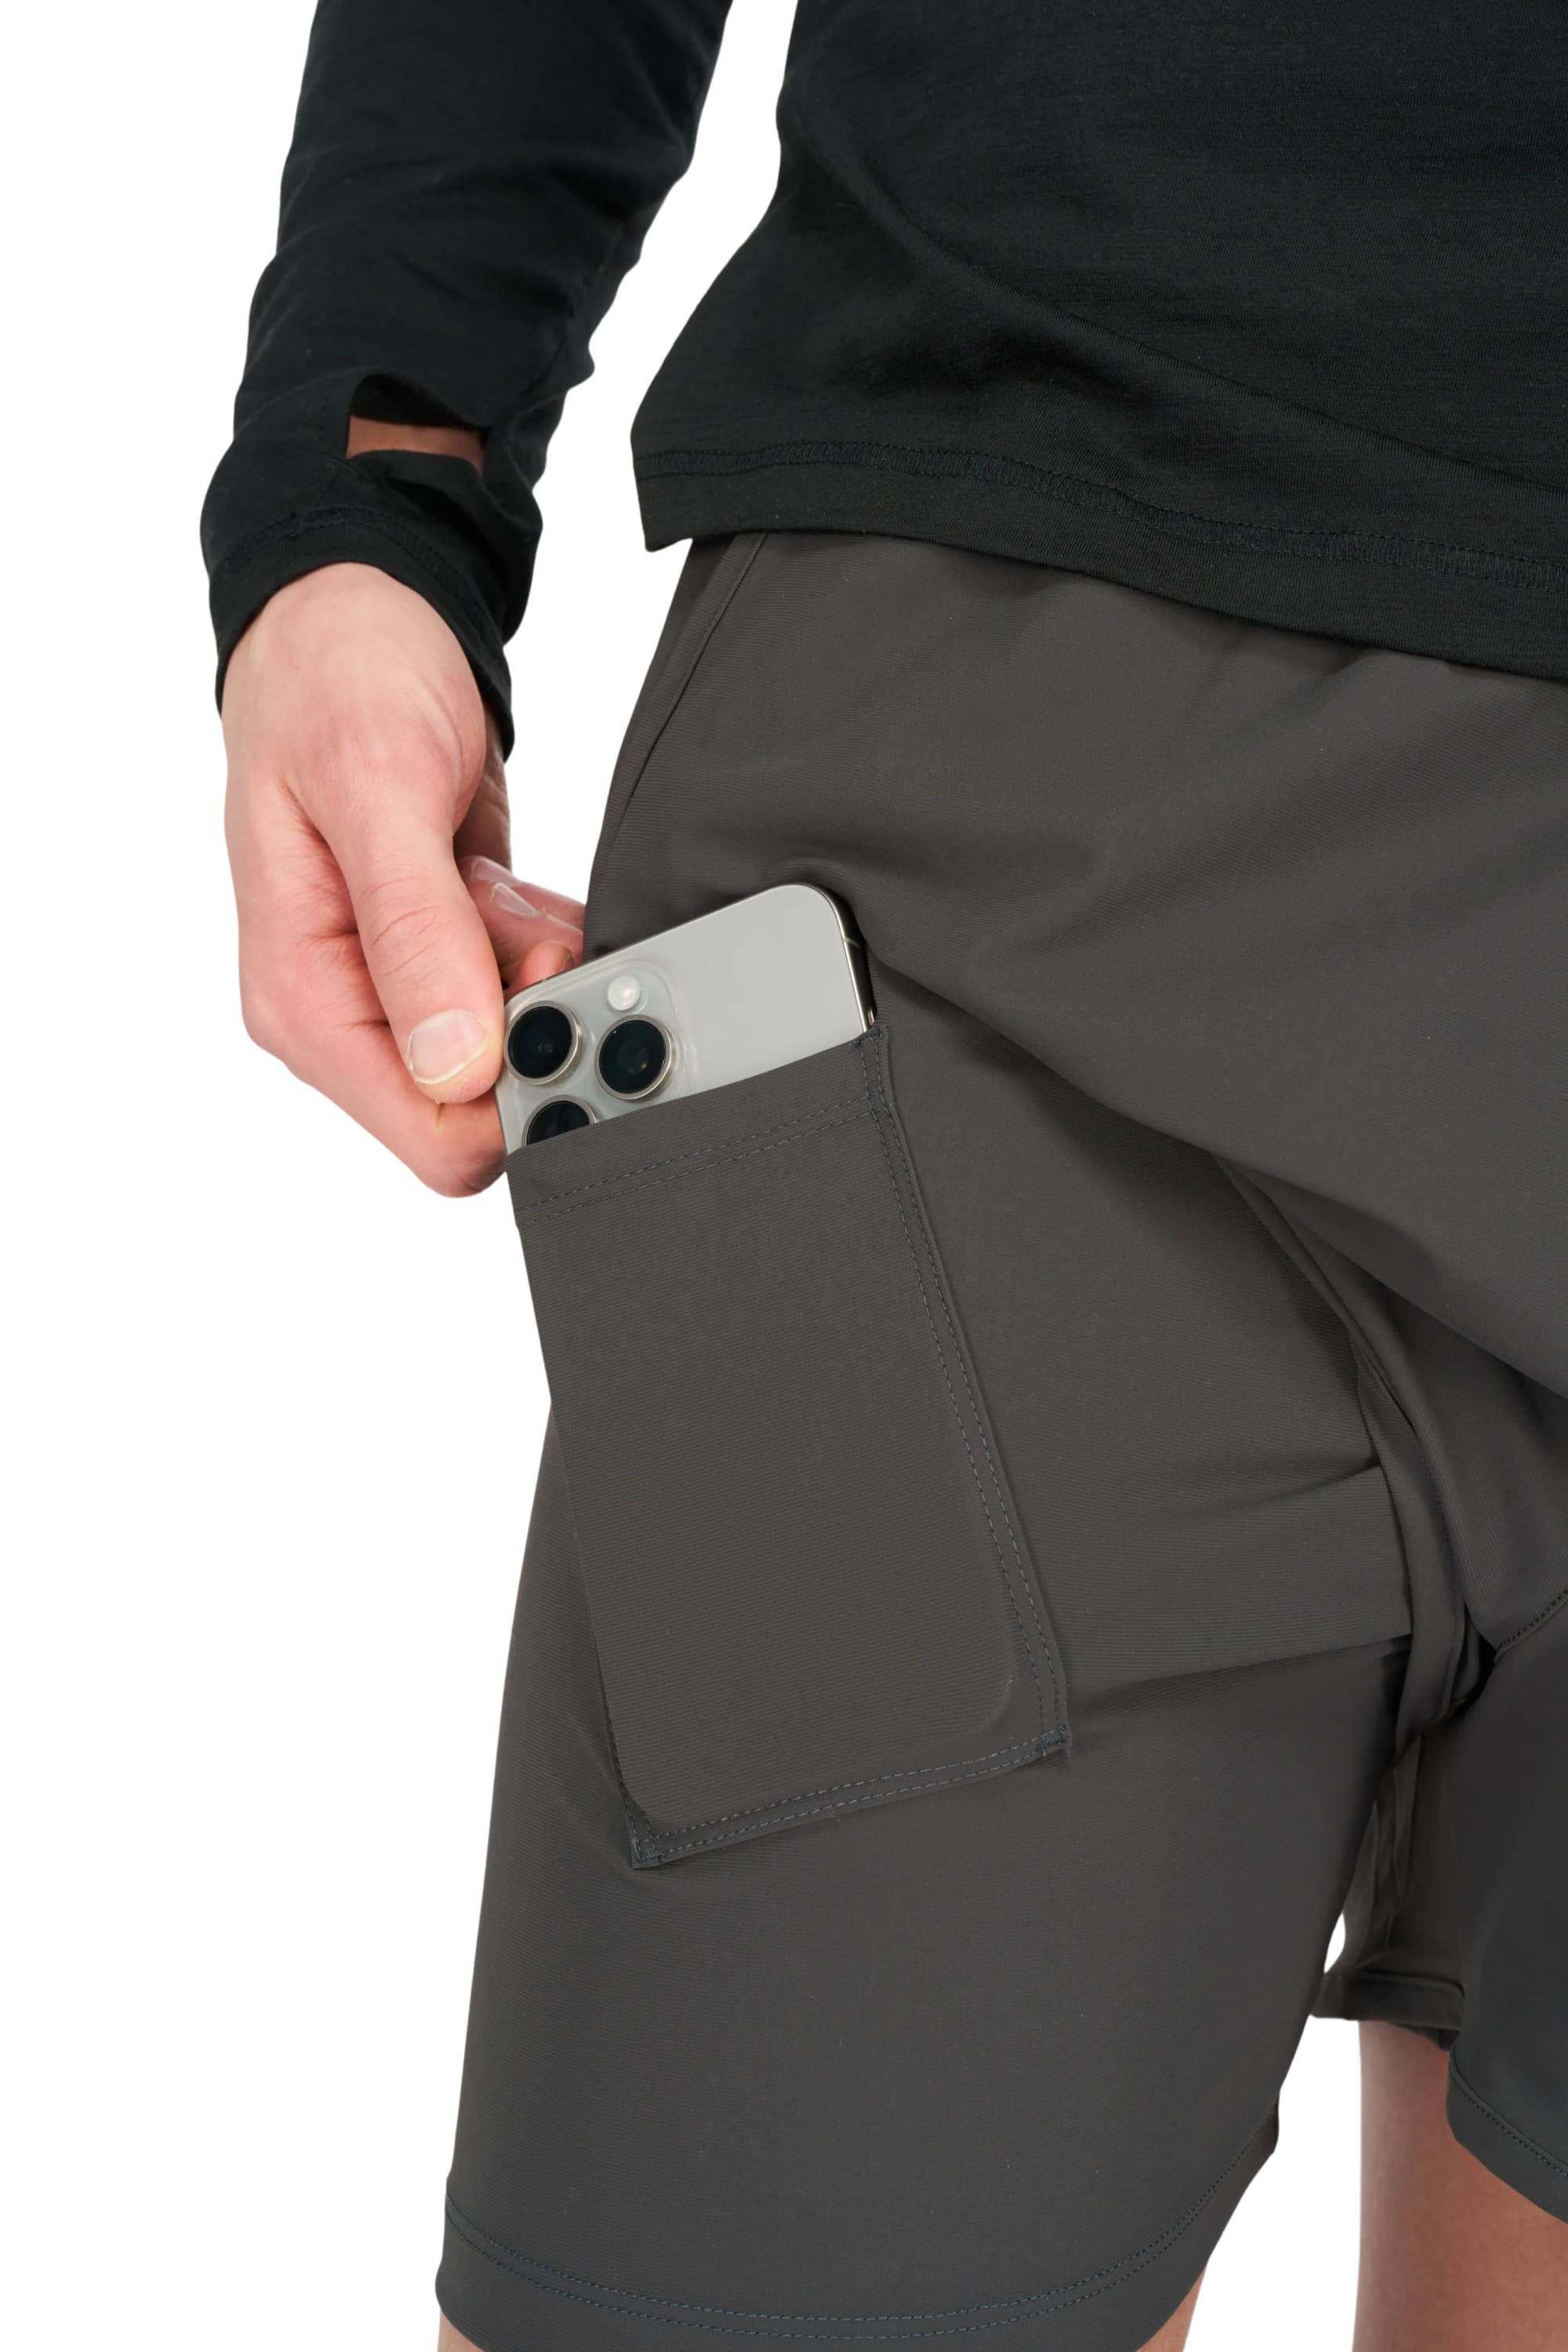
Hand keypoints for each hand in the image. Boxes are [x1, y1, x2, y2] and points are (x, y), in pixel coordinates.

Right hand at [223, 563, 582, 1192]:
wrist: (351, 613)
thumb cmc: (337, 677)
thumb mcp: (377, 787)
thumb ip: (414, 931)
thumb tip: (455, 1062)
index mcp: (304, 1000)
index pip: (433, 1134)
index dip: (516, 1086)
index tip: (550, 990)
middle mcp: (346, 1012)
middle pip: (484, 1102)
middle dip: (541, 1025)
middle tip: (545, 931)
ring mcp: (398, 987)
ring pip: (518, 1047)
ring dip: (548, 974)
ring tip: (514, 890)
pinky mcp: (446, 955)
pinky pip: (529, 993)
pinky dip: (551, 946)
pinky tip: (526, 892)